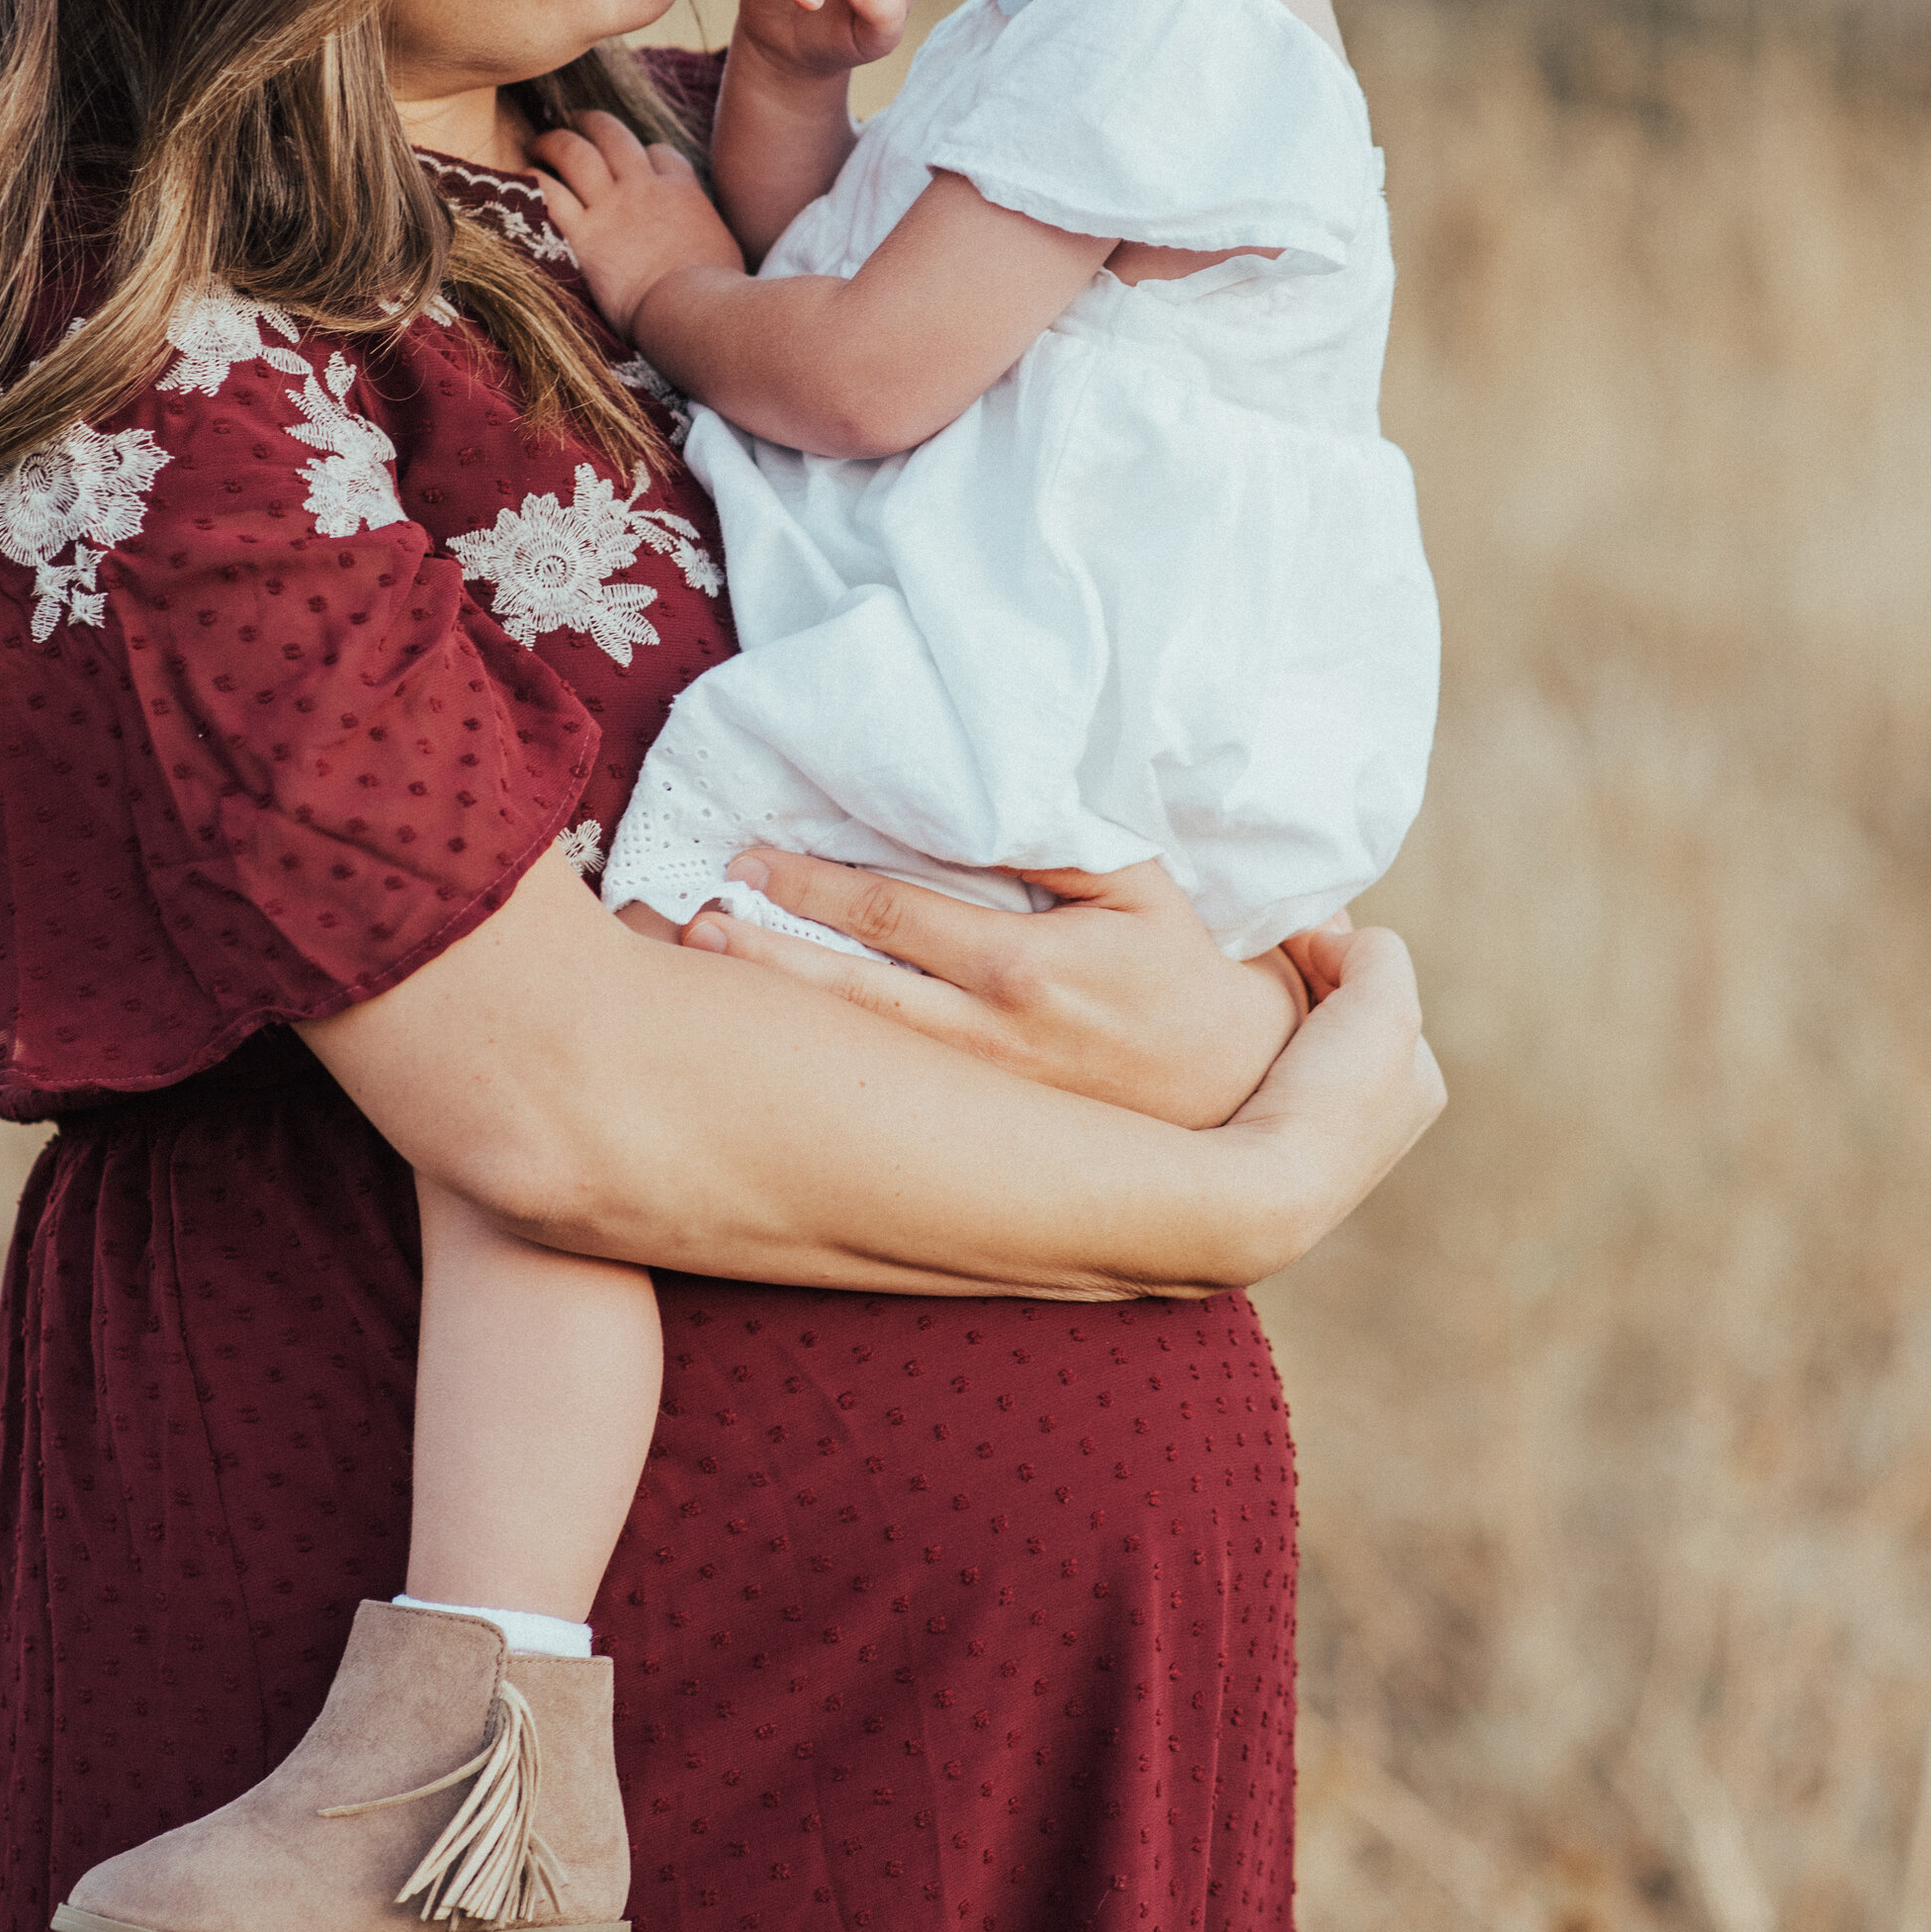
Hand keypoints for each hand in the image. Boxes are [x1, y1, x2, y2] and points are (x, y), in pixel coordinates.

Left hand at [533, 113, 744, 337]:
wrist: (692, 310)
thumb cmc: (715, 291)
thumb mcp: (724, 248)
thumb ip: (706, 230)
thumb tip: (706, 240)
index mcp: (682, 191)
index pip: (660, 153)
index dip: (645, 154)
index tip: (635, 163)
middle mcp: (644, 189)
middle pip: (613, 135)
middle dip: (592, 123)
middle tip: (575, 121)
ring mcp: (612, 209)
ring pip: (576, 153)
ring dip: (556, 141)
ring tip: (542, 142)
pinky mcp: (584, 236)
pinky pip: (550, 194)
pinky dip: (533, 181)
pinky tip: (523, 177)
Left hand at [683, 849, 1305, 1125]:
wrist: (1239, 1094)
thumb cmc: (1184, 974)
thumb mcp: (1141, 887)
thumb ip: (1058, 839)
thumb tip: (980, 792)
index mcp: (1025, 971)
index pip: (895, 917)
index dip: (815, 885)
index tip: (750, 857)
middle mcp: (990, 1044)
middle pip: (851, 994)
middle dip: (766, 955)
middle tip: (691, 922)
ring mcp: (980, 1102)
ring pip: (859, 1052)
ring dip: (779, 1013)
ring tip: (706, 974)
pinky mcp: (981, 1140)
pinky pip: (891, 1093)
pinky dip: (827, 1066)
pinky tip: (772, 1048)